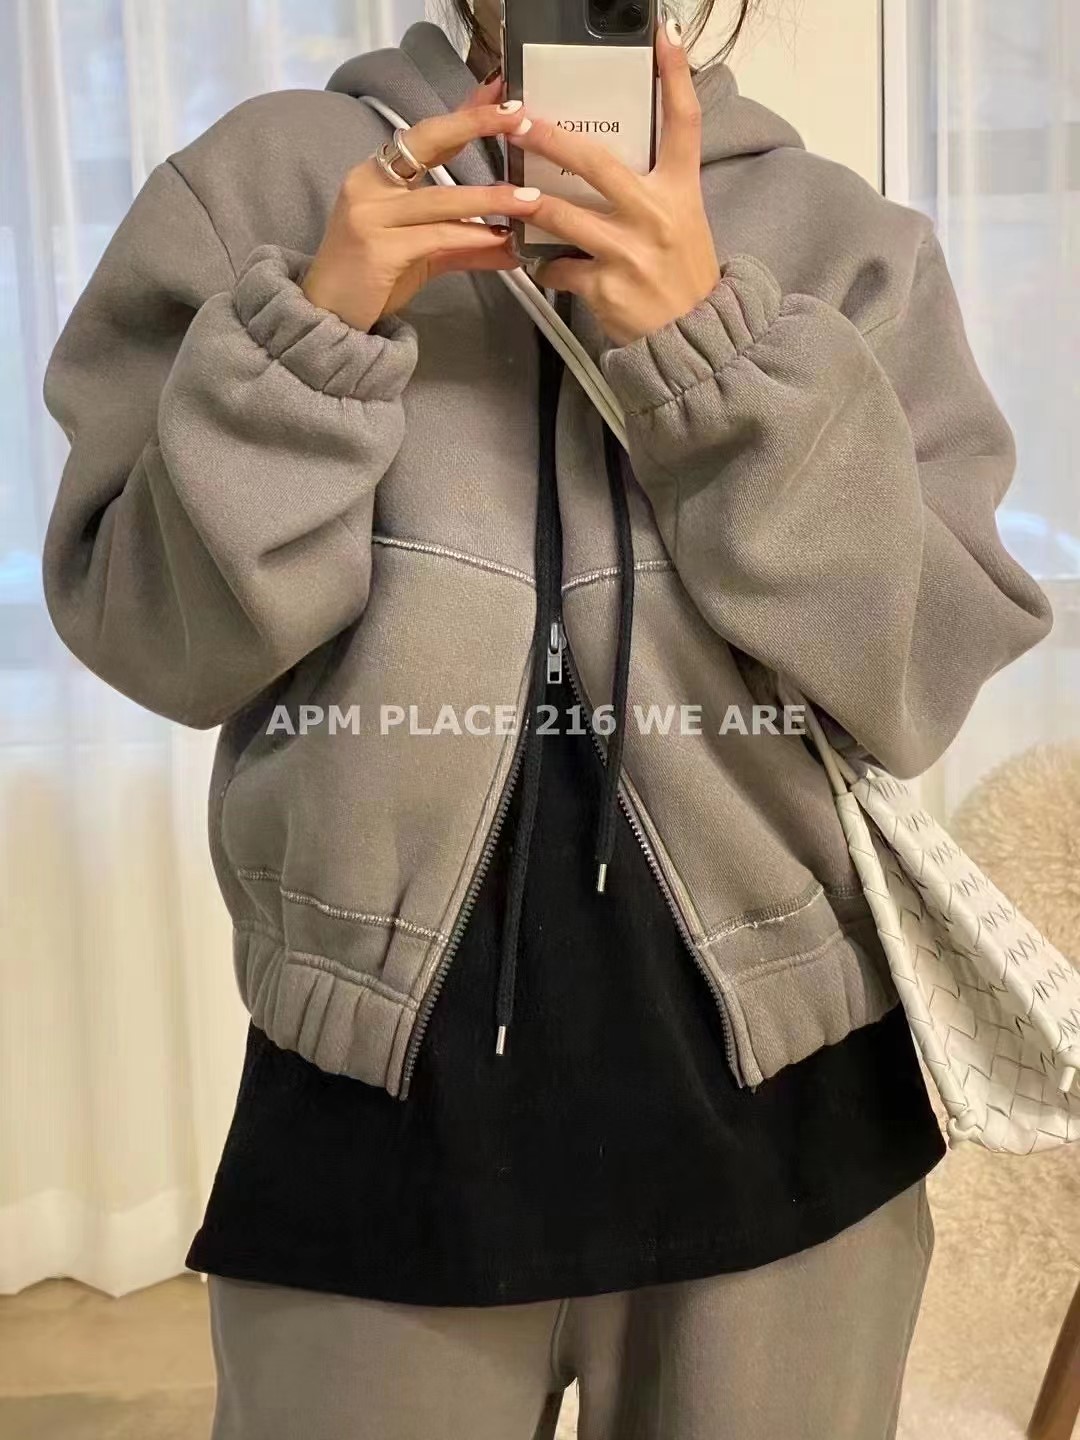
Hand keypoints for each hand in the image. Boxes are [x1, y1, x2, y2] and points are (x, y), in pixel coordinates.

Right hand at [303, 80, 540, 331]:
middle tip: (521, 122)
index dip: (465, 115)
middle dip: (476, 125)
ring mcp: (370, 215)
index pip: (426, 135)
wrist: (329, 318)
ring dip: (490, 199)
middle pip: (428, 142)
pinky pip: (435, 237)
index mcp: (376, 174)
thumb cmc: (372, 279)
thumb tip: (512, 237)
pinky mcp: (377, 248)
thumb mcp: (422, 250)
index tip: (502, 97)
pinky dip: (471, 236)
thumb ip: (462, 236)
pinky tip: (499, 240)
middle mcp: (368, 184)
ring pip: (441, 198)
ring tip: (531, 201)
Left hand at [507, 20, 719, 345]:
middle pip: (596, 163)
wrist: (694, 344)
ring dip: (529, 205)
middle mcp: (656, 215)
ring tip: (511, 196)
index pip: (684, 123)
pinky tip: (546, 267)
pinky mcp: (605, 288)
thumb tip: (604, 162)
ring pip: (563, 216)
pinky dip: (548, 267)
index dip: (675, 77)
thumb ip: (652, 189)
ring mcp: (628, 252)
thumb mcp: (683, 222)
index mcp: (681, 192)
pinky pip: (559, 268)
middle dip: (550, 139)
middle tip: (518, 121)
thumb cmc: (682, 279)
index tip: (662, 35)